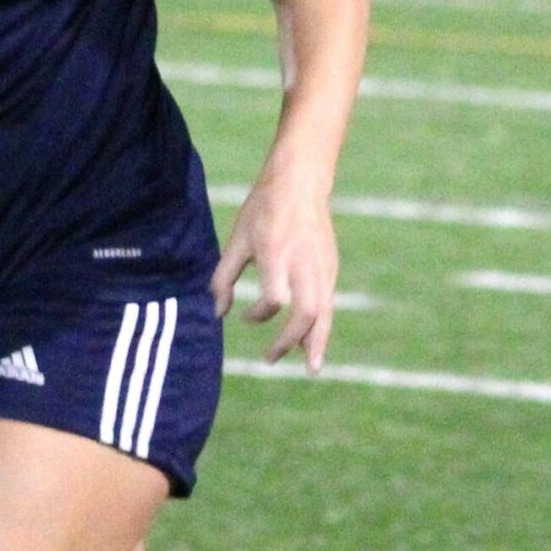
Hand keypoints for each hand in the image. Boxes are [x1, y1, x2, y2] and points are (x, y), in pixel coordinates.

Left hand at [210, 164, 339, 370]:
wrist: (300, 182)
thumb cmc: (263, 210)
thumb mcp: (237, 240)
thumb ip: (223, 278)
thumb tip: (219, 314)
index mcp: (277, 255)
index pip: (276, 298)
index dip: (259, 314)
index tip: (244, 316)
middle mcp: (303, 264)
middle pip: (307, 312)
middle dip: (290, 341)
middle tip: (270, 359)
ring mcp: (322, 267)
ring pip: (324, 312)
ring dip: (316, 343)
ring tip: (311, 368)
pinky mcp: (331, 267)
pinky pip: (329, 304)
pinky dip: (321, 326)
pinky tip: (312, 343)